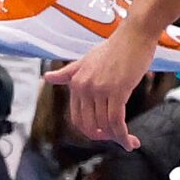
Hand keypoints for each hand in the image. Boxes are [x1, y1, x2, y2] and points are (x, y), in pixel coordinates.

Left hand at [48, 19, 152, 148]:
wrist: (133, 36)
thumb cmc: (113, 49)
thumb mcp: (86, 60)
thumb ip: (68, 73)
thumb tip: (46, 77)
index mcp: (75, 81)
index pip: (77, 118)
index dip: (91, 131)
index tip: (104, 135)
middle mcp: (84, 86)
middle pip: (90, 125)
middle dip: (104, 137)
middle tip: (118, 138)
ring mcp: (99, 89)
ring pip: (105, 126)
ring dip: (118, 138)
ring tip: (130, 141)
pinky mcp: (117, 90)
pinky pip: (117, 122)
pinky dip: (124, 136)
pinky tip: (132, 142)